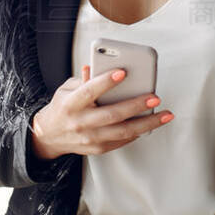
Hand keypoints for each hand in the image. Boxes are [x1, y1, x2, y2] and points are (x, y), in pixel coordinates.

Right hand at [30, 65, 172, 160]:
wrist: (49, 136)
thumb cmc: (63, 108)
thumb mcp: (66, 89)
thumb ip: (83, 79)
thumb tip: (94, 66)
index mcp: (71, 103)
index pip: (90, 91)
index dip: (106, 82)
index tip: (122, 72)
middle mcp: (81, 122)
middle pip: (112, 115)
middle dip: (136, 105)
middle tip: (154, 97)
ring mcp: (90, 138)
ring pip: (123, 132)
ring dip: (147, 123)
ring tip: (165, 115)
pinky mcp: (98, 148)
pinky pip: (122, 141)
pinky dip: (138, 132)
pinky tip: (150, 124)